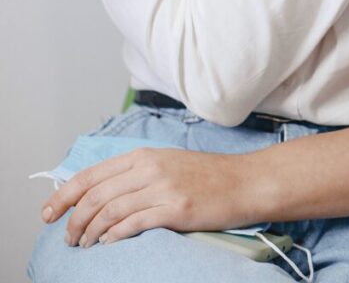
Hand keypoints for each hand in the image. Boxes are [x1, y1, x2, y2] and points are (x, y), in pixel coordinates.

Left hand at [40, 148, 254, 247]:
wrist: (246, 182)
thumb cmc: (209, 177)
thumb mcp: (169, 164)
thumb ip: (137, 174)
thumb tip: (100, 194)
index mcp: (146, 155)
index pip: (92, 174)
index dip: (64, 195)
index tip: (48, 213)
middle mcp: (151, 168)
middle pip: (95, 194)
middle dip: (72, 219)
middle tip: (67, 237)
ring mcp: (163, 187)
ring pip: (109, 211)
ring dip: (89, 232)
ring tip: (83, 245)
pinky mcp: (175, 208)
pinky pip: (132, 224)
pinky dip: (113, 236)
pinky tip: (108, 243)